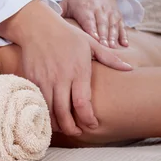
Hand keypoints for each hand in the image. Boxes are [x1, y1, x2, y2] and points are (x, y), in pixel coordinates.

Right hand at [0, 0, 131, 136]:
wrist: (37, 27)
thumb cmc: (66, 35)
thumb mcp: (90, 43)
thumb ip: (109, 58)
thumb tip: (128, 68)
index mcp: (77, 71)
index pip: (82, 103)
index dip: (87, 118)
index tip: (91, 125)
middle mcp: (60, 78)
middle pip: (64, 112)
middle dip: (71, 128)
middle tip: (77, 132)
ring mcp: (44, 80)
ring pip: (49, 110)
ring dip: (56, 123)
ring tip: (63, 127)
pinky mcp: (31, 80)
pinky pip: (38, 102)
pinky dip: (43, 113)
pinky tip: (49, 116)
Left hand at [60, 0, 127, 48]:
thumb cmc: (77, 1)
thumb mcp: (66, 2)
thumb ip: (58, 12)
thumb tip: (46, 20)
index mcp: (85, 6)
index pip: (88, 18)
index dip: (91, 28)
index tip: (93, 38)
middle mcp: (99, 8)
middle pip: (102, 22)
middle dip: (103, 35)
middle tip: (104, 47)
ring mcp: (110, 11)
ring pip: (112, 25)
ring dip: (113, 36)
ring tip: (112, 48)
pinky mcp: (117, 15)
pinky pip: (121, 25)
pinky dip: (123, 35)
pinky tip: (124, 45)